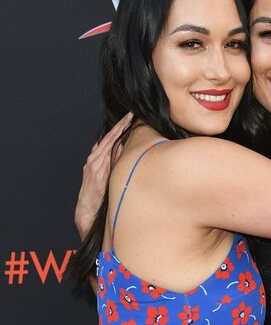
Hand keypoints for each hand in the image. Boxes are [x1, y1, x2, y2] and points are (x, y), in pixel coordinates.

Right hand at [75, 113, 132, 238]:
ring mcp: (95, 165)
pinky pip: (106, 157)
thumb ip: (112, 161)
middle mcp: (94, 160)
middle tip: (131, 115)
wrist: (86, 210)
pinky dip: (112, 147)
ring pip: (107, 144)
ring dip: (117, 133)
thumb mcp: (105, 174)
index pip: (109, 140)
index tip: (129, 118)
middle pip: (109, 138)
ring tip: (128, 122)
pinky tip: (121, 141)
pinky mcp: (96, 173)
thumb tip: (123, 147)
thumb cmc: (98, 193)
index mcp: (97, 159)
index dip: (119, 128)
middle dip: (120, 126)